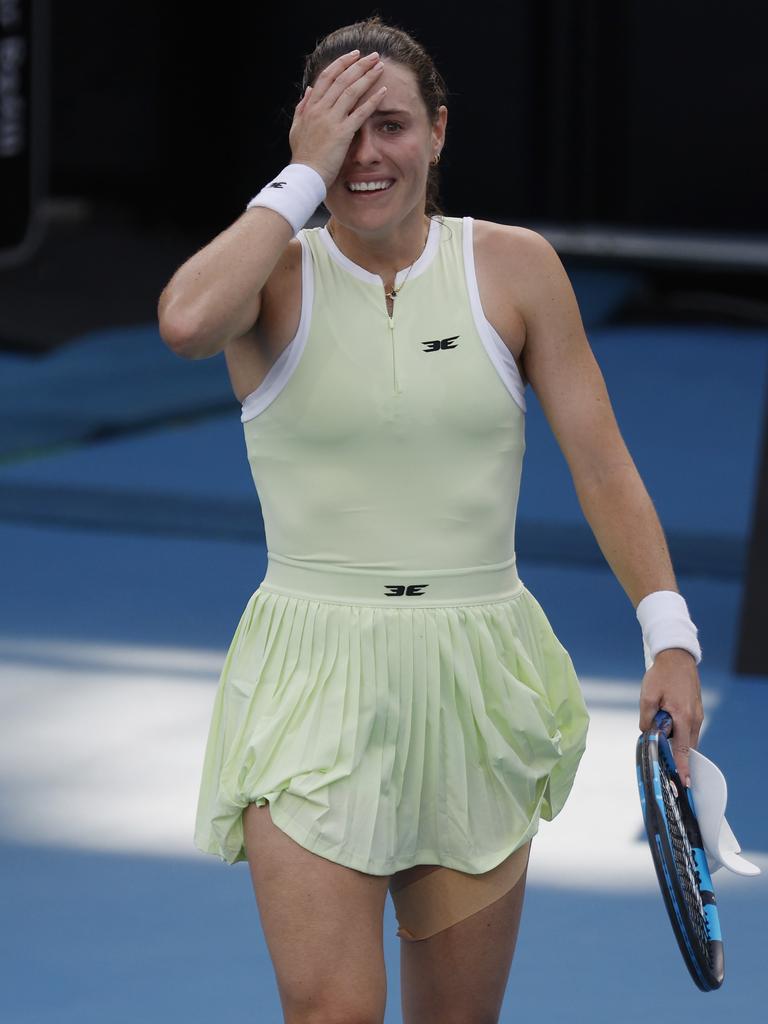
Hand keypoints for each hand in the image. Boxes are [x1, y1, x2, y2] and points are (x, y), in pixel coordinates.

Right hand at [289, 50, 388, 189]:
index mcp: (311, 106)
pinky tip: (383, 91)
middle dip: (359, 64)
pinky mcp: (342, 134)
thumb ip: (302, 107)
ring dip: (367, 76)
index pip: (327, 77)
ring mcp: (331, 120)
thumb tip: (309, 90)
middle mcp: (320, 109)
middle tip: (373, 55)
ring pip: (351, 91)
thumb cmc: (303, 156)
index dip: (341, 63)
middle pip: (342, 79)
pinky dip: (372, 100)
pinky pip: (360, 112)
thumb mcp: (297, 128)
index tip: (354, 56)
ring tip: (380, 66)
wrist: (304, 176)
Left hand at [639, 648, 703, 786]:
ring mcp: (697, 715)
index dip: (683, 767)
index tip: (684, 783)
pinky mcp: (696, 711)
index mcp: (683, 717)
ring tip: (660, 734)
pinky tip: (666, 725)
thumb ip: (647, 718)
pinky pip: (688, 728)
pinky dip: (678, 732)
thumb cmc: (662, 675)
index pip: (683, 749)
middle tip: (664, 763)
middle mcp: (694, 719)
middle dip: (675, 755)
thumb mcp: (647, 696)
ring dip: (675, 741)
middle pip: (685, 746)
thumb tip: (647, 733)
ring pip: (686, 737)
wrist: (677, 658)